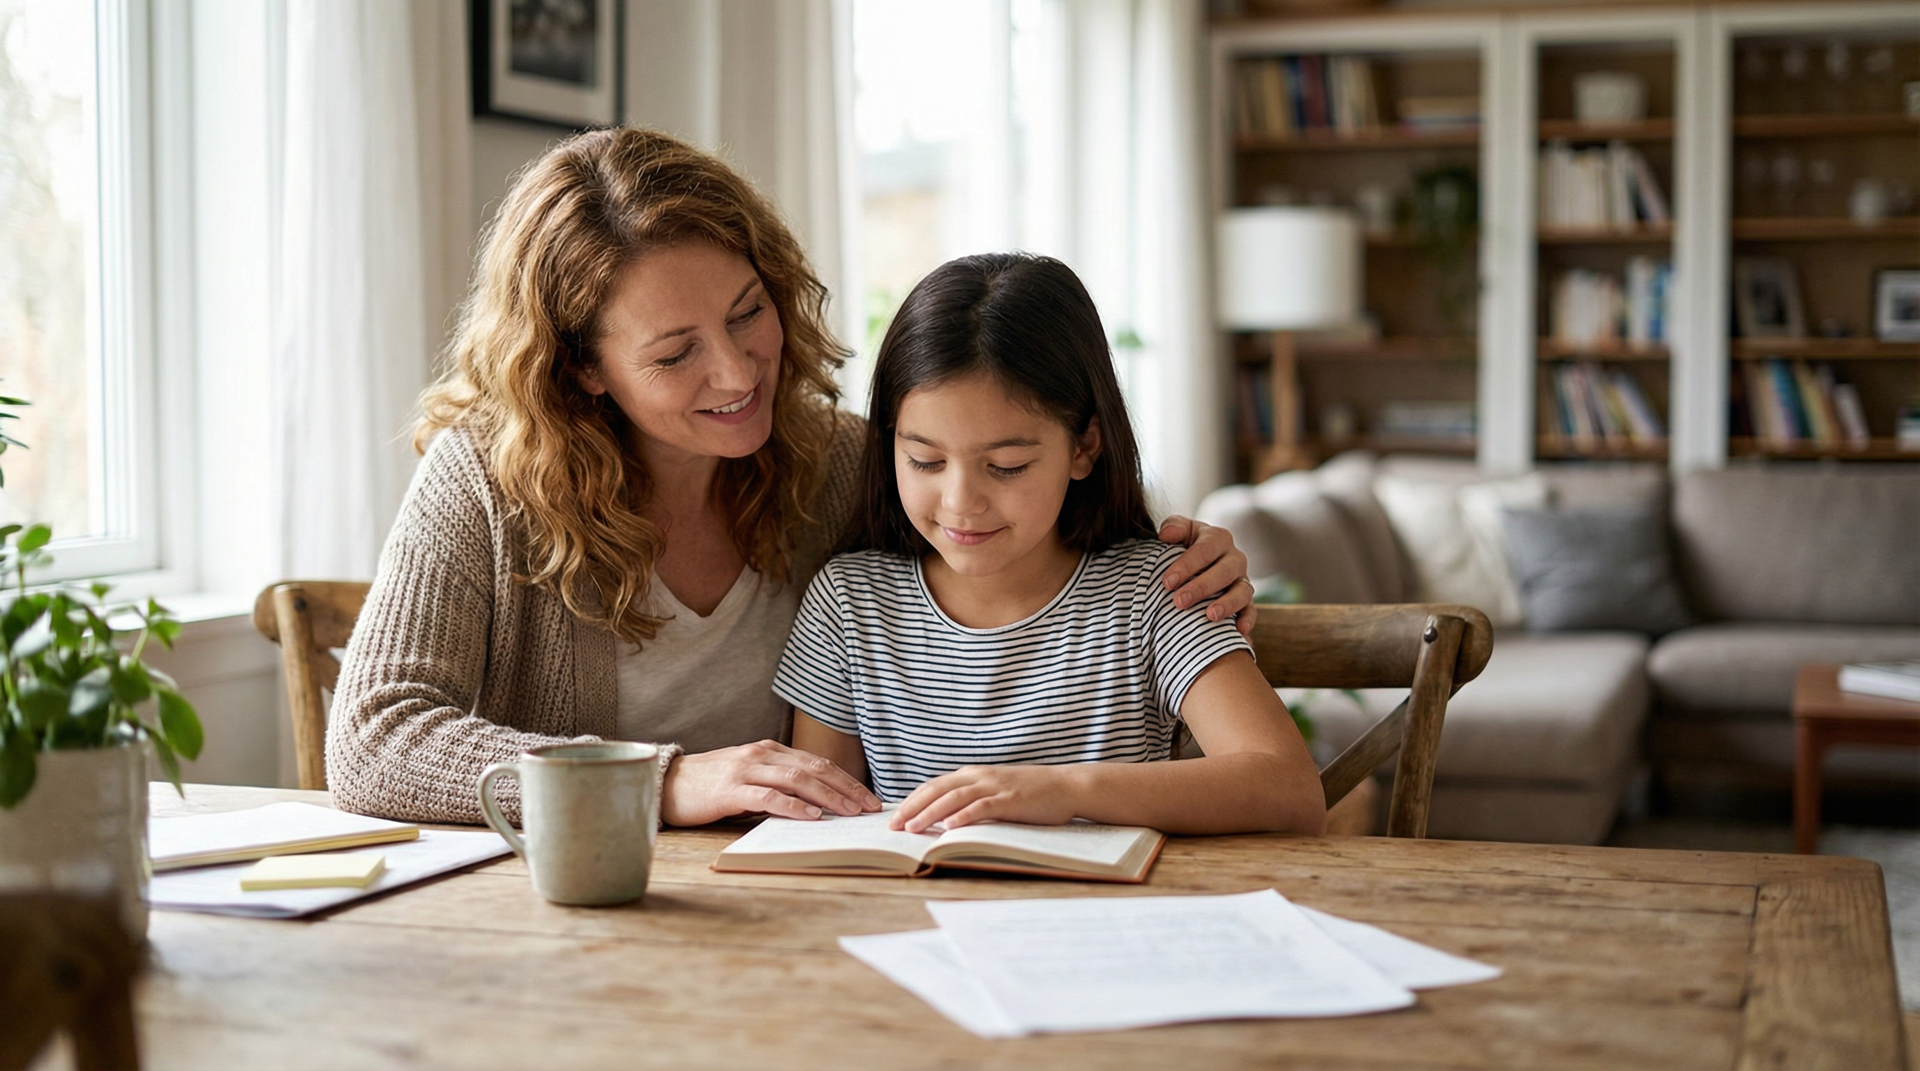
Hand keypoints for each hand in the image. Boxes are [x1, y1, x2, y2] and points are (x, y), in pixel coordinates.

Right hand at [659, 740, 881, 825]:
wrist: (666, 784)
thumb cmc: (710, 786)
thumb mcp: (749, 778)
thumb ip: (777, 784)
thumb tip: (816, 805)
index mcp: (769, 750)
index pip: (817, 763)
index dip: (846, 780)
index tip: (868, 798)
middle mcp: (761, 755)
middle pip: (815, 768)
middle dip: (846, 788)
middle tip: (869, 807)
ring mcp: (745, 770)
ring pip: (797, 779)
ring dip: (828, 797)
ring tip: (849, 812)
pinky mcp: (730, 789)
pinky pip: (768, 795)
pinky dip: (793, 806)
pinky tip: (811, 816)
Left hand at [891, 765, 1083, 832]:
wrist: (1066, 785)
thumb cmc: (1029, 793)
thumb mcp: (995, 790)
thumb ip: (972, 798)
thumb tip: (945, 816)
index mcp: (973, 774)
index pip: (934, 785)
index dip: (912, 800)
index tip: (894, 816)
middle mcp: (979, 776)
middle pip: (937, 789)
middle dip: (912, 807)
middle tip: (893, 826)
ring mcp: (995, 787)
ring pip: (954, 798)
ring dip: (931, 813)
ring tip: (913, 828)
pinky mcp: (1011, 799)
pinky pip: (983, 807)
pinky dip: (965, 816)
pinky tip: (950, 827)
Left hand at [1157, 515, 1256, 637]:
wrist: (1196, 564)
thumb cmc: (1183, 546)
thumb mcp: (1179, 532)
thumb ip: (1173, 527)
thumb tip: (1166, 535)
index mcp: (1217, 538)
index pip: (1204, 550)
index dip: (1186, 565)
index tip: (1167, 582)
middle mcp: (1234, 558)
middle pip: (1223, 572)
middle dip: (1201, 587)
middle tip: (1179, 602)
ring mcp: (1242, 580)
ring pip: (1242, 591)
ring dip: (1227, 604)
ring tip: (1210, 616)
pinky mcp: (1246, 601)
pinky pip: (1251, 611)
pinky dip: (1247, 620)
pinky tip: (1239, 632)